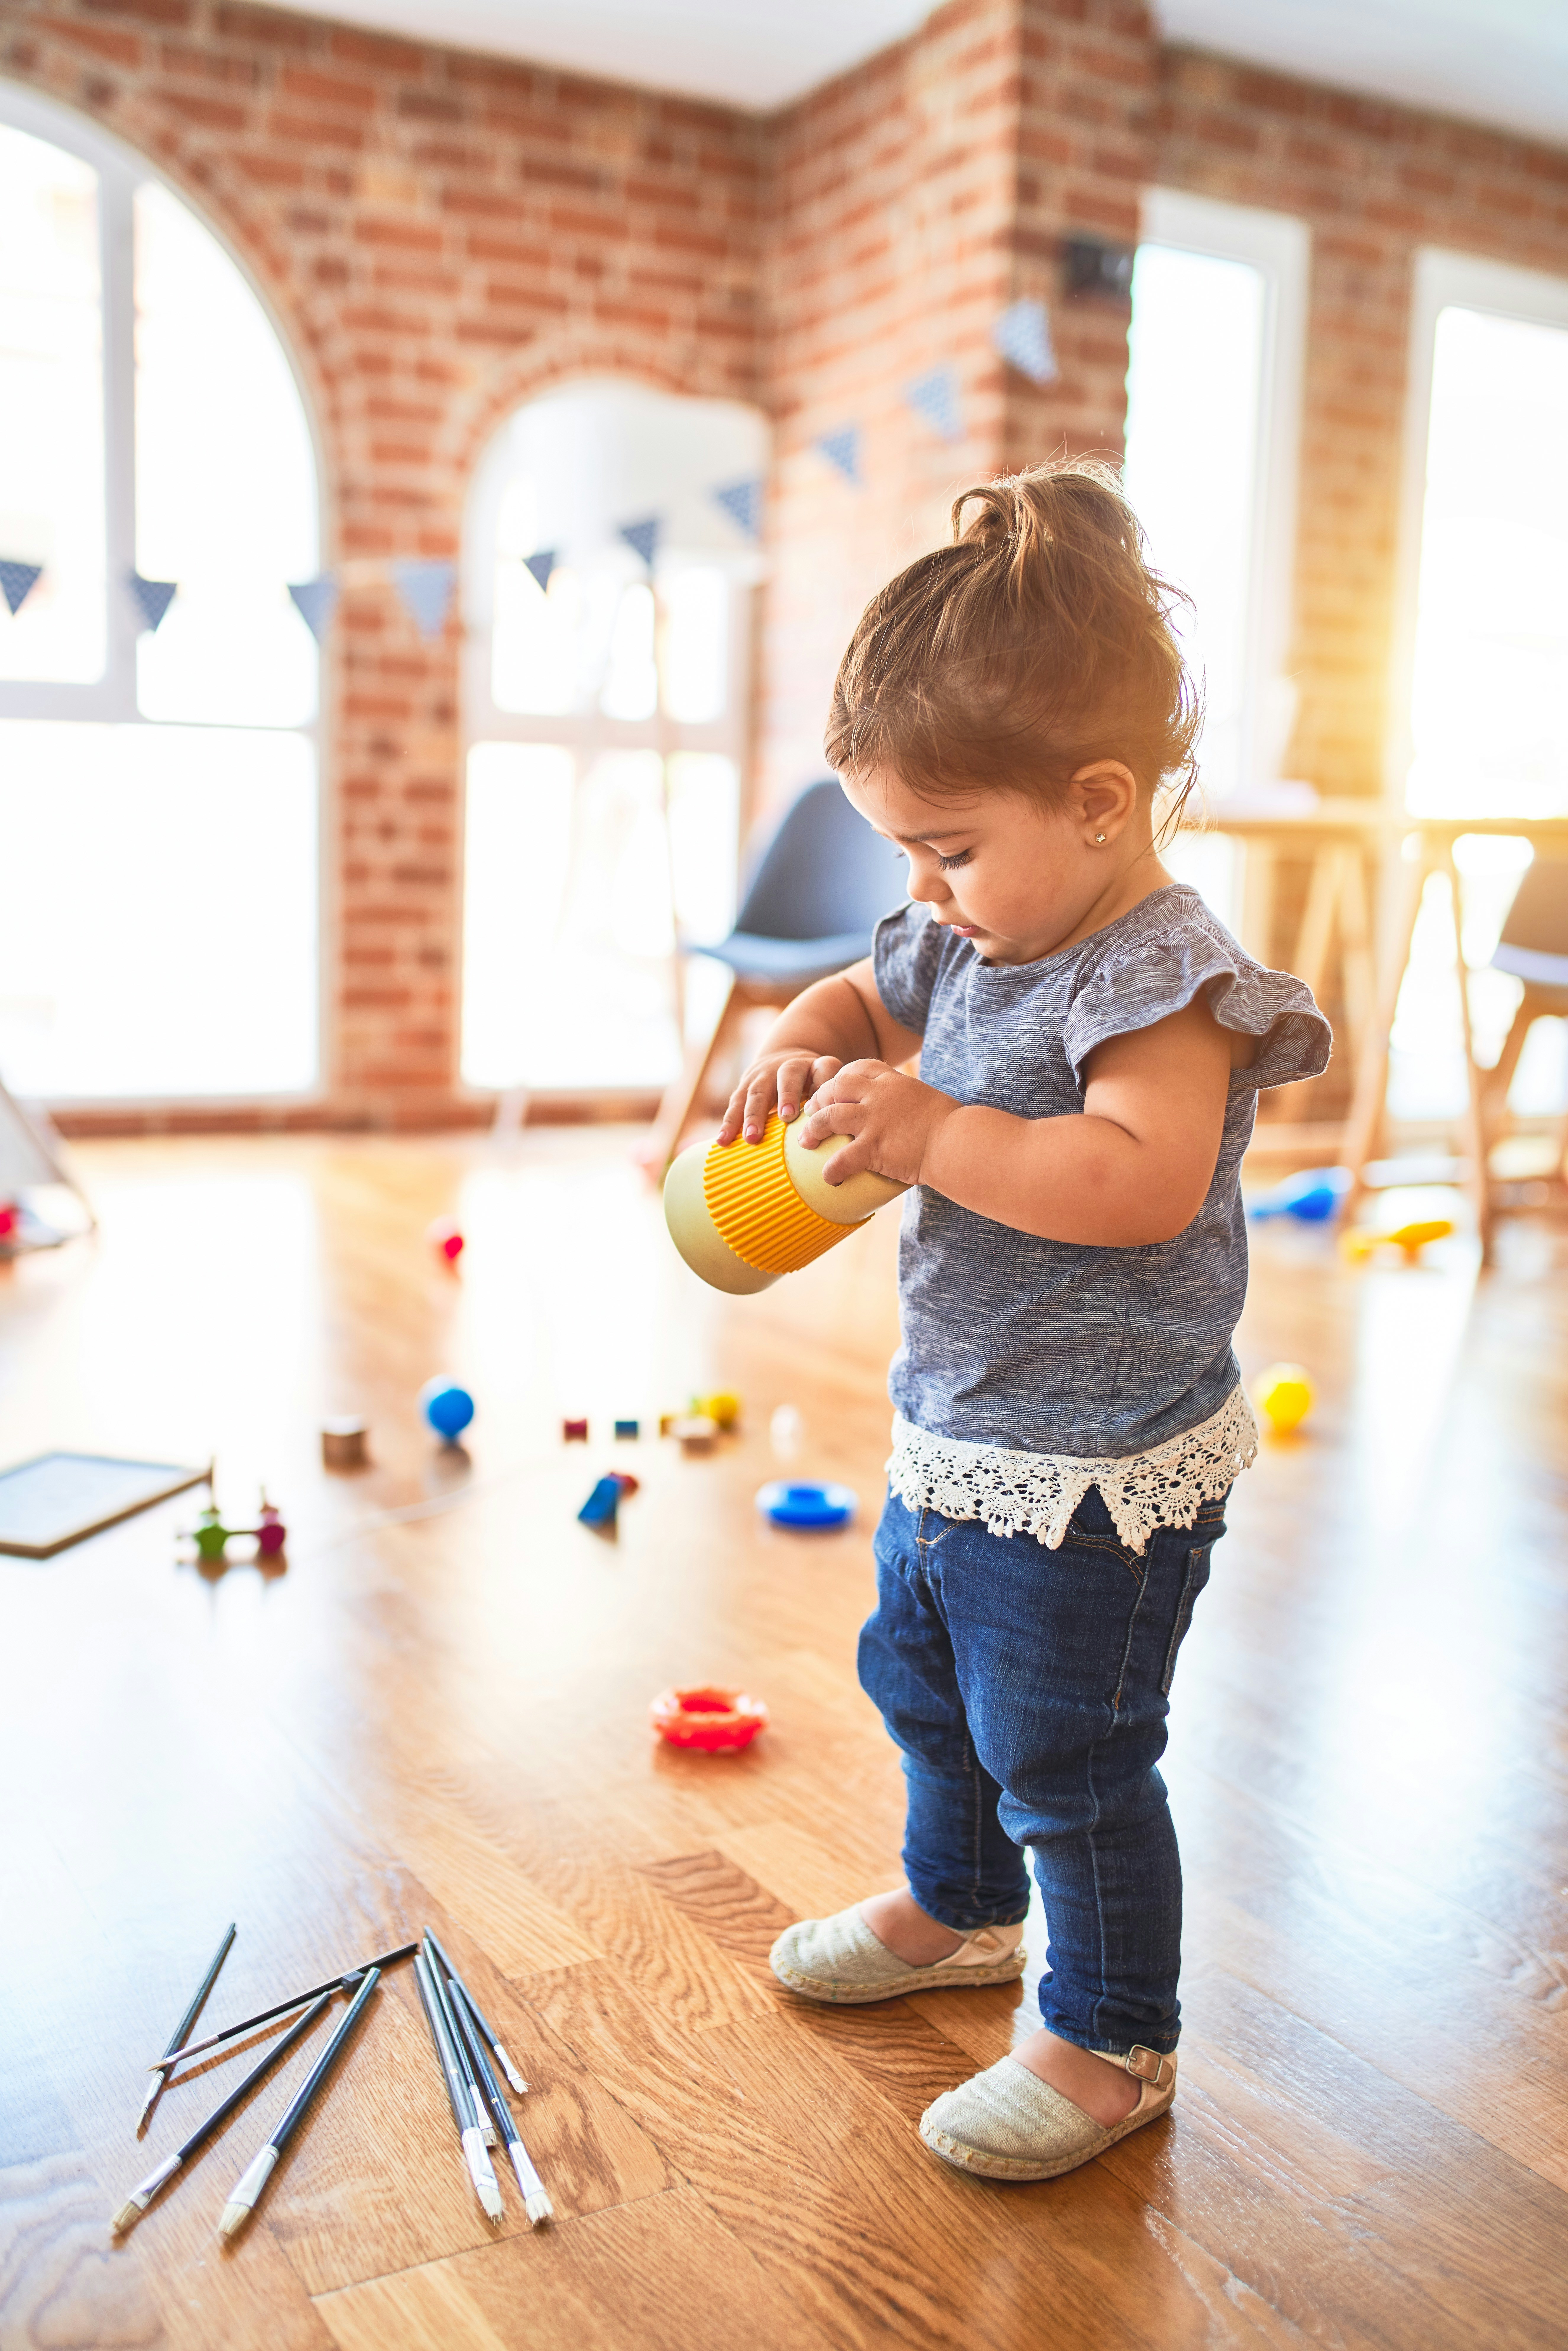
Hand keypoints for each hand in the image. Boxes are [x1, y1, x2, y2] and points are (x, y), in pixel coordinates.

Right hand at [718, 1048, 843, 1145]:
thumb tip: (838, 1126)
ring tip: (752, 1138)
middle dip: (784, 1097)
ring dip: (753, 1115)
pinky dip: (729, 1122)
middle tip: (785, 1117)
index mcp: (812, 1065)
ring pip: (756, 1092)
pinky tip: (723, 1141)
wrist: (783, 1059)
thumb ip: (831, 1096)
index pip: (821, 1069)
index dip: (821, 1081)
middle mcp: (785, 1066)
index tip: (815, 1103)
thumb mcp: (825, 1080)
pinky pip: (734, 1104)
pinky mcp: (744, 1087)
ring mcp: (761, 1075)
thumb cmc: (811, 1081)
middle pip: (785, 1078)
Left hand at [796, 1060, 957, 1187]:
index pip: (858, 1068)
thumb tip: (905, 1112)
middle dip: (819, 1099)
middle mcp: (879, 1095)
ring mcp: (874, 1120)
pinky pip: (842, 1158)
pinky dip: (831, 1169)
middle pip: (836, 1087)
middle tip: (811, 1114)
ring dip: (813, 1129)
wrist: (958, 1142)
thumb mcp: (926, 1100)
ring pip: (829, 1117)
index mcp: (894, 1081)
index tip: (834, 1089)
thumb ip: (907, 1100)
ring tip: (805, 1142)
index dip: (841, 1077)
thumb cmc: (951, 1126)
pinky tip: (829, 1178)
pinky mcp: (874, 1147)